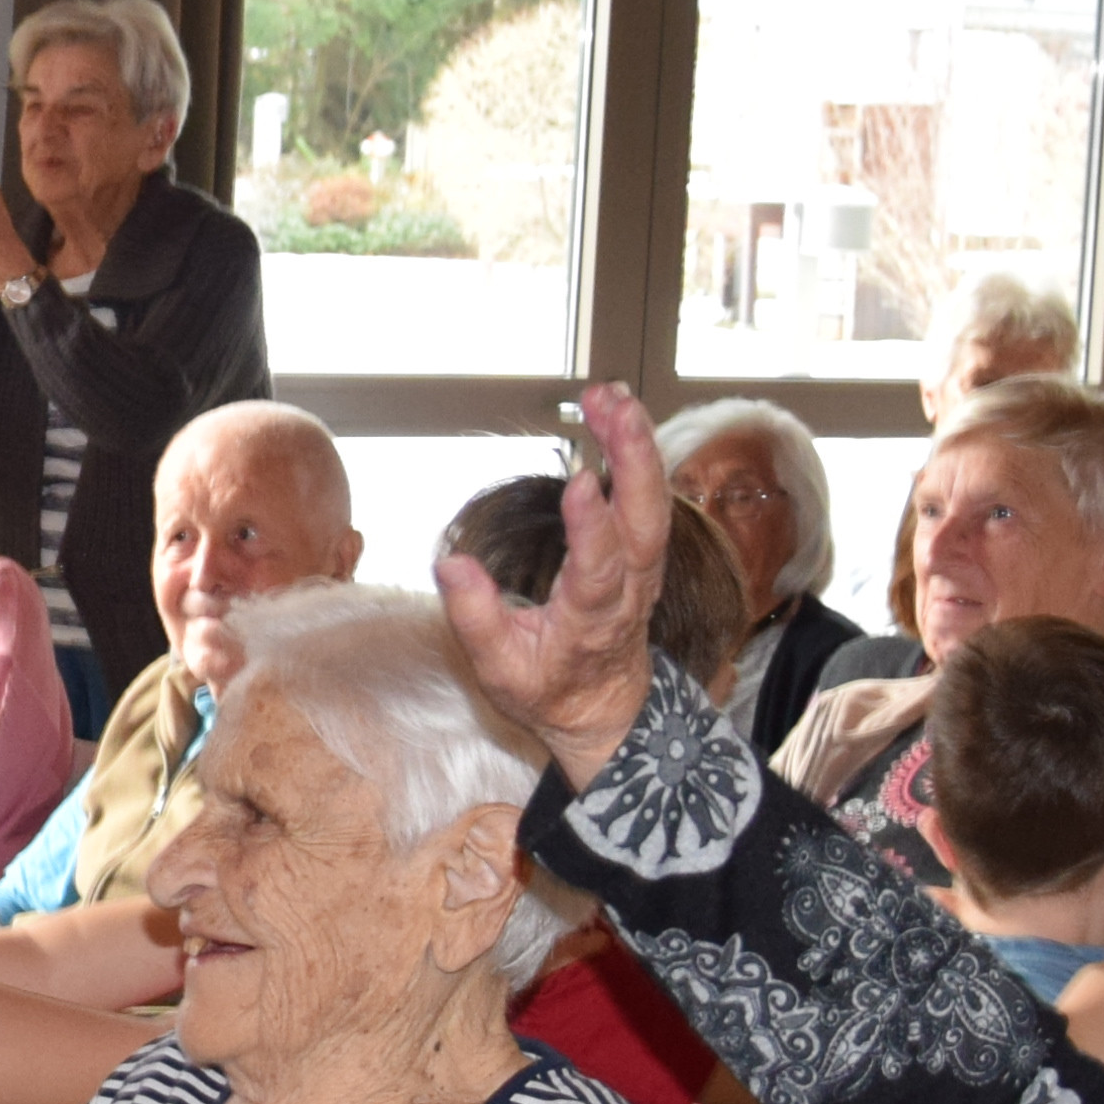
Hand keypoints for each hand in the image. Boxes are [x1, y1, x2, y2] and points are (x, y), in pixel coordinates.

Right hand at [434, 380, 667, 782]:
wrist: (603, 708)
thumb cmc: (548, 689)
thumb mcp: (500, 671)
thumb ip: (475, 619)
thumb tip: (449, 564)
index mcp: (592, 622)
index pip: (600, 571)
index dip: (593, 527)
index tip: (582, 481)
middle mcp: (629, 591)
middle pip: (646, 522)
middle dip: (634, 460)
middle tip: (611, 407)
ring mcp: (644, 569)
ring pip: (654, 502)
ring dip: (637, 444)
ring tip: (609, 395)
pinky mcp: (644, 552)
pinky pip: (650, 496)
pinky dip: (638, 452)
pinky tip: (617, 413)